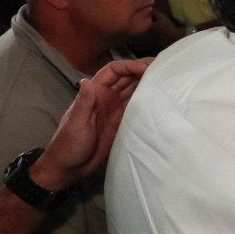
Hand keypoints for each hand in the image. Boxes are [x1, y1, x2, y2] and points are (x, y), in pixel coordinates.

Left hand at [28, 58, 152, 191]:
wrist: (69, 167)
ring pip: (134, 89)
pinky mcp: (122, 122)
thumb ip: (84, 103)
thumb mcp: (76, 124)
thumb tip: (86, 80)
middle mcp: (107, 97)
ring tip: (166, 79)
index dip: (130, 65)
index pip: (114, 71)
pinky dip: (147, 100)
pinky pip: (136, 106)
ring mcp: (115, 109)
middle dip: (143, 69)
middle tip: (164, 67)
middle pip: (127, 77)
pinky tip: (159, 98)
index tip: (147, 68)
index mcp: (95, 93)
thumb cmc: (68, 144)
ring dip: (147, 82)